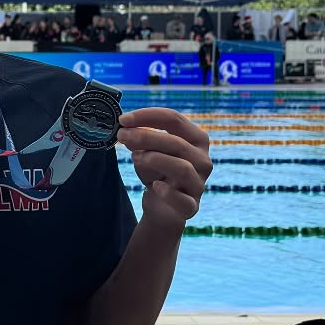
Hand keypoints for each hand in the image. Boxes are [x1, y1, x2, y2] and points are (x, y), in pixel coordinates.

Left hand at [117, 108, 211, 225]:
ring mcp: (199, 183)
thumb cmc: (157, 173)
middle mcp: (202, 159)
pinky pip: (183, 200)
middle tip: (122, 135)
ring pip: (182, 168)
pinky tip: (155, 186)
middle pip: (177, 143)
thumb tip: (128, 132)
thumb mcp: (147, 153)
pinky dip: (168, 193)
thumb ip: (140, 142)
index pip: (174, 119)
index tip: (123, 119)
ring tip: (135, 158)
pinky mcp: (191, 206)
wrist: (162, 208)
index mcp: (196, 139)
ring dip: (155, 160)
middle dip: (145, 137)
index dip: (148, 116)